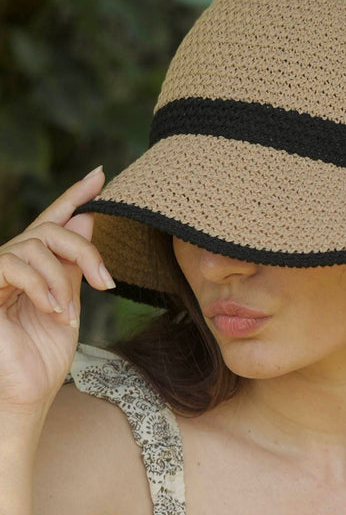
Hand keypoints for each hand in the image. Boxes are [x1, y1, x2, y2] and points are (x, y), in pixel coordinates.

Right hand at [0, 166, 114, 415]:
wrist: (24, 397)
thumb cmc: (45, 355)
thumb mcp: (70, 301)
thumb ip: (75, 263)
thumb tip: (87, 217)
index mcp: (37, 266)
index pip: (55, 221)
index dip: (75, 195)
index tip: (100, 174)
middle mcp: (14, 264)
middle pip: (52, 229)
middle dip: (85, 250)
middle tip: (106, 283)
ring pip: (35, 245)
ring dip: (61, 279)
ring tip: (69, 312)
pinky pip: (13, 266)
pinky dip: (41, 286)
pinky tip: (55, 311)